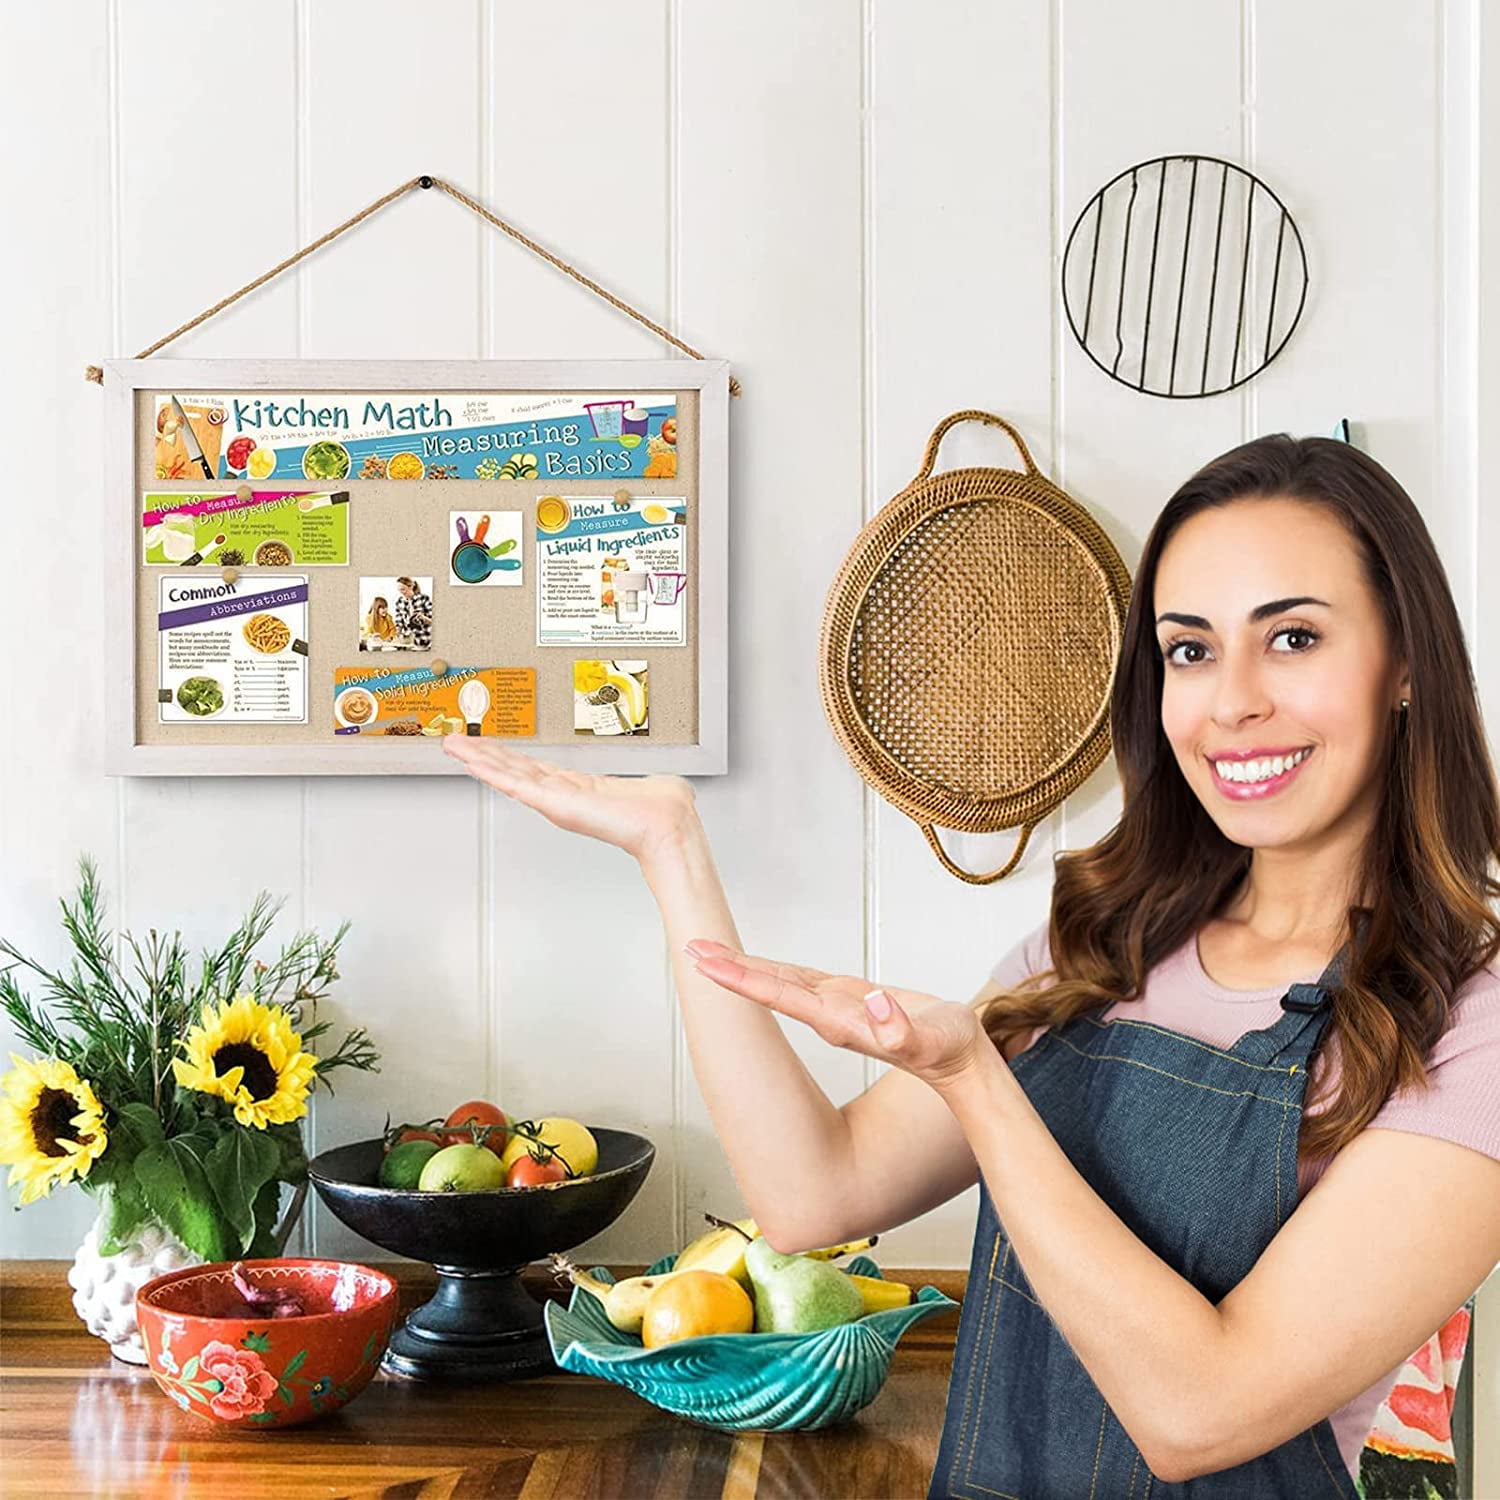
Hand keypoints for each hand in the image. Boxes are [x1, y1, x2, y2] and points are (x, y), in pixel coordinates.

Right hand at [442, 736, 698, 861]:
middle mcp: (565, 795)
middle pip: (514, 770)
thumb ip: (649, 785)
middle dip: (484, 755)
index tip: (491, 748)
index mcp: (582, 788)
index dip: (511, 758)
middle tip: (457, 743)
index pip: (536, 770)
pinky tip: (473, 762)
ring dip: (479, 759)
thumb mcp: (650, 787)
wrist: (667, 827)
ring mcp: (557, 800)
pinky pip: (516, 784)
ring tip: (454, 747)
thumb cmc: (664, 811)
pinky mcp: (555, 803)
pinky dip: (493, 772)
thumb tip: (666, 787)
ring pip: (509, 774)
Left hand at [684, 938, 987, 1092]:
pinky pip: (802, 982)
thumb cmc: (951, 1052)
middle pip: (769, 987)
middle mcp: (829, 1015)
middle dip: (728, 968)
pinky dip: (775, 971)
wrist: (964, 1066)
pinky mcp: (849, 1001)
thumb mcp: (934, 1041)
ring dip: (744, 969)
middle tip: (690, 948)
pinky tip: (759, 967)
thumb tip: (878, 1005)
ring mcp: (836, 1009)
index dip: (742, 978)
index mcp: (840, 1020)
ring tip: (710, 952)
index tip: (708, 964)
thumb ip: (904, 1031)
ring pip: (781, 983)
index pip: (780, 994)